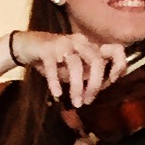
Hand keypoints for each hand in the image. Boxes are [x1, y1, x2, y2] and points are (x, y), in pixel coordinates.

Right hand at [15, 28, 130, 111]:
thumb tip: (100, 89)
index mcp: (89, 45)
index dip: (118, 65)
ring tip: (76, 103)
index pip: (114, 50)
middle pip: (96, 60)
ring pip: (76, 65)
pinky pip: (53, 67)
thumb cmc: (53, 59)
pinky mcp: (46, 49)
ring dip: (77, 87)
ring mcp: (63, 43)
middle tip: (88, 101)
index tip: (113, 82)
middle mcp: (79, 41)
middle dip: (95, 84)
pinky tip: (57, 95)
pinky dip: (56, 83)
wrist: (26, 45)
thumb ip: (87, 74)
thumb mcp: (73, 68)